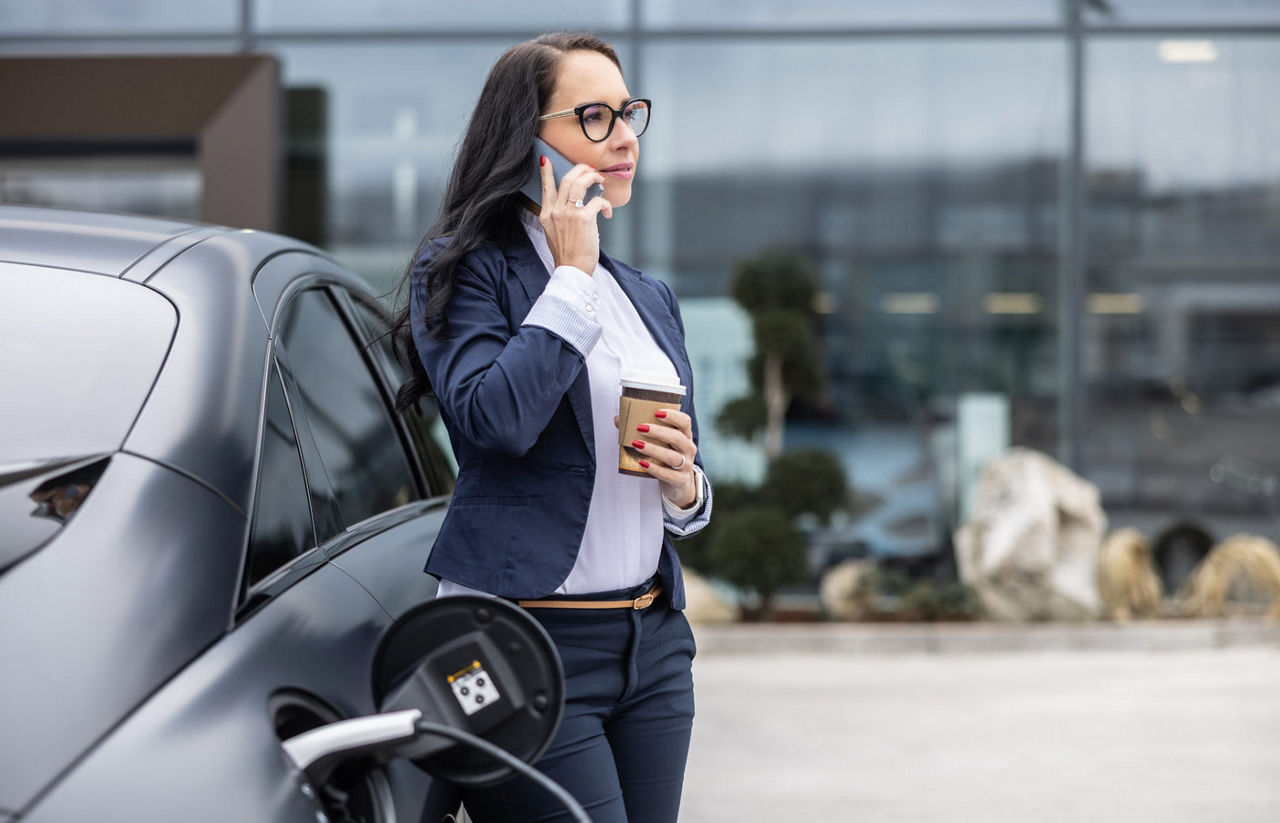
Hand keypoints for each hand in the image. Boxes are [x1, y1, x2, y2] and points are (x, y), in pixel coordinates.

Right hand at [538, 155, 612, 273]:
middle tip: (591, 170)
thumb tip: (575, 204)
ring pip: (580, 182)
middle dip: (581, 169)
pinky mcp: (584, 218)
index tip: (545, 160)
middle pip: (567, 179)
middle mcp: (555, 211)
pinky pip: (597, 200)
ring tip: (600, 180)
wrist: (572, 271)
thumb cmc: (568, 255)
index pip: (546, 188)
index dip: (546, 172)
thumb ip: (559, 217)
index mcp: (546, 215)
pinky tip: (607, 212)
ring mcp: (568, 213)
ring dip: (592, 177)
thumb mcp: (554, 234)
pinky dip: (605, 204)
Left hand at [619, 409, 697, 506]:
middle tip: (640, 428)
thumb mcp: (661, 443)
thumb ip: (642, 430)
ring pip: (672, 457)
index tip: (656, 412)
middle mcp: (688, 449)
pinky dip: (654, 469)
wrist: (678, 484)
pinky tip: (642, 463)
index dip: (672, 415)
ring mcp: (686, 465)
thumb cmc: (666, 458)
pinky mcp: (680, 480)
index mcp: (685, 435)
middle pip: (678, 438)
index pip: (685, 422)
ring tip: (637, 444)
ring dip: (653, 449)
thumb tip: (619, 419)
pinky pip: (668, 474)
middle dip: (658, 432)